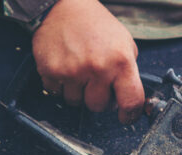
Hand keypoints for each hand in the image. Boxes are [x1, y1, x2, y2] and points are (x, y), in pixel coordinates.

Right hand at [32, 0, 143, 123]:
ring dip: (77, 92)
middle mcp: (97, 69)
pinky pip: (55, 92)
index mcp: (121, 62)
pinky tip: (64, 67)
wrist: (64, 6)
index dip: (130, 115)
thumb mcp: (124, 44)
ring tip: (79, 71)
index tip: (126, 117)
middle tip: (95, 83)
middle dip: (98, 99)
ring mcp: (72, 71)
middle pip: (98, 107)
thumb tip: (130, 99)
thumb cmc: (97, 25)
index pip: (131, 101)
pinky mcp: (50, 70)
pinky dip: (59, 85)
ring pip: (75, 102)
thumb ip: (128, 72)